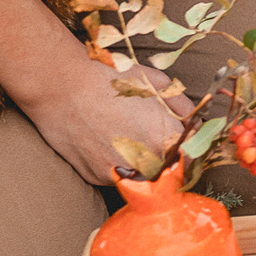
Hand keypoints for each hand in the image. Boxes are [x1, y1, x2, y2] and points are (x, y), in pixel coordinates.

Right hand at [19, 51, 190, 186]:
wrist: (61, 85)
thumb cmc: (110, 78)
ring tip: (124, 135)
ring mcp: (118, 173)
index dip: (187, 148)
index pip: (191, 157)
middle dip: (165, 157)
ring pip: (141, 177)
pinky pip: (116, 176)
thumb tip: (195, 123)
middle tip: (149, 135)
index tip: (180, 142)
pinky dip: (115, 164)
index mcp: (165, 138)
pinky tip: (104, 140)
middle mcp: (144, 162)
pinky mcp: (95, 178)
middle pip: (167, 170)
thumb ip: (181, 107)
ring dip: (140, 164)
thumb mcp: (156, 82)